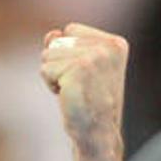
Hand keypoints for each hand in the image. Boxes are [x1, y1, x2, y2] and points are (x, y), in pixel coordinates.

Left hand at [41, 23, 127, 146]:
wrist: (96, 131)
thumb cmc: (88, 100)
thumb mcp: (81, 67)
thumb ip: (66, 45)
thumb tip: (52, 34)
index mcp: (116, 43)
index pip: (70, 29)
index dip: (68, 53)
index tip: (83, 74)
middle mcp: (107, 48)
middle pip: (56, 42)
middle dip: (58, 64)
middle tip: (78, 85)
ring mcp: (93, 58)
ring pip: (48, 55)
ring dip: (53, 75)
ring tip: (74, 90)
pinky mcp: (77, 70)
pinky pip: (45, 69)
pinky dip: (50, 84)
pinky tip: (68, 95)